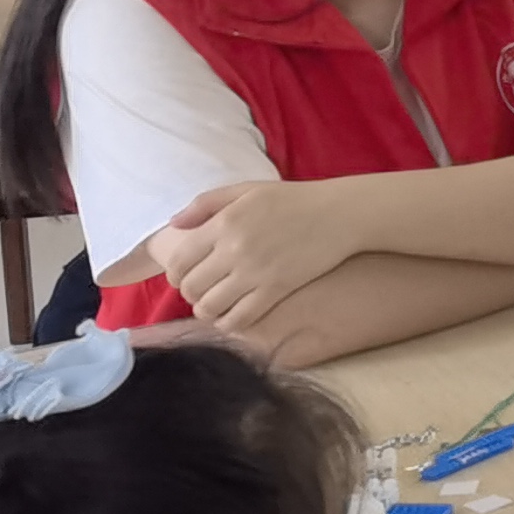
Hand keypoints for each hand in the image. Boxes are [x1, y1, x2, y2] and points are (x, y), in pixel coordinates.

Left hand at [146, 178, 362, 335]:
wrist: (340, 214)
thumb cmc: (293, 200)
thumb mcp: (247, 190)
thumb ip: (206, 203)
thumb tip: (173, 223)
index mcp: (225, 222)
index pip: (180, 260)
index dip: (175, 273)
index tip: (184, 275)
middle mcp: (235, 249)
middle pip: (191, 287)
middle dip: (189, 293)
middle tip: (201, 291)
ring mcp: (256, 272)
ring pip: (210, 306)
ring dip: (206, 310)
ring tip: (213, 305)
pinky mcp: (277, 289)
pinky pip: (241, 318)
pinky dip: (229, 323)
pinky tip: (232, 317)